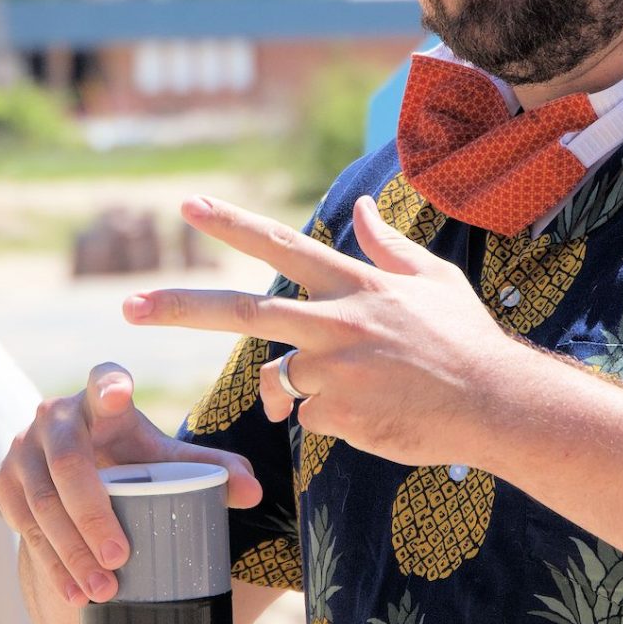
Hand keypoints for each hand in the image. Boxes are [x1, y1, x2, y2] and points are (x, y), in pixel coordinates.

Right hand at [0, 362, 261, 605]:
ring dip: (69, 550)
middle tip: (120, 558)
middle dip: (92, 514)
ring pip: (41, 502)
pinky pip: (23, 526)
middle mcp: (55, 416)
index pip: (104, 381)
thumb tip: (253, 491)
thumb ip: (211, 468)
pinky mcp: (3, 482)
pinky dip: (50, 563)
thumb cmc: (131, 458)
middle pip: (68, 462)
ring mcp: (22, 449)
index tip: (121, 396)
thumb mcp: (166, 458)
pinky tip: (73, 592)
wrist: (75, 474)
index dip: (109, 386)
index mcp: (100, 396)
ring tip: (103, 590)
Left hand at [124, 194, 529, 467]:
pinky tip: (374, 414)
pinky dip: (330, 418)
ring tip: (359, 389)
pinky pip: (307, 417)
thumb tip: (362, 207)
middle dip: (179, 308)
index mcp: (355, 283)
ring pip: (276, 378)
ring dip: (293, 387)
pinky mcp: (335, 414)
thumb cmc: (466, 339)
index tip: (186, 206)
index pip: (279, 245)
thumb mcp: (434, 279)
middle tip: (127, 307)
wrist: (495, 403)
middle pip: (241, 311)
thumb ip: (387, 245)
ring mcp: (333, 369)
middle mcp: (336, 320)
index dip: (230, 224)